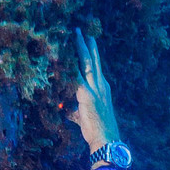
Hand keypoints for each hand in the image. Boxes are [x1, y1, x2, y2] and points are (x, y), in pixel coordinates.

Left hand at [71, 28, 119, 154]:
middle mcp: (101, 85)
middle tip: (80, 31)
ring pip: (87, 63)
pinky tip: (64, 57)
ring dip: (80, 48)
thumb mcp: (83, 115)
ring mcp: (95, 89)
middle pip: (93, 60)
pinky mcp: (86, 95)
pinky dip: (70, 66)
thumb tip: (63, 106)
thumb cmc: (96, 130)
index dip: (90, 54)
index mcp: (102, 88)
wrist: (106, 138)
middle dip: (86, 45)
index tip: (86, 41)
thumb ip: (73, 109)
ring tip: (76, 35)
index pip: (95, 67)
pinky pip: (76, 77)